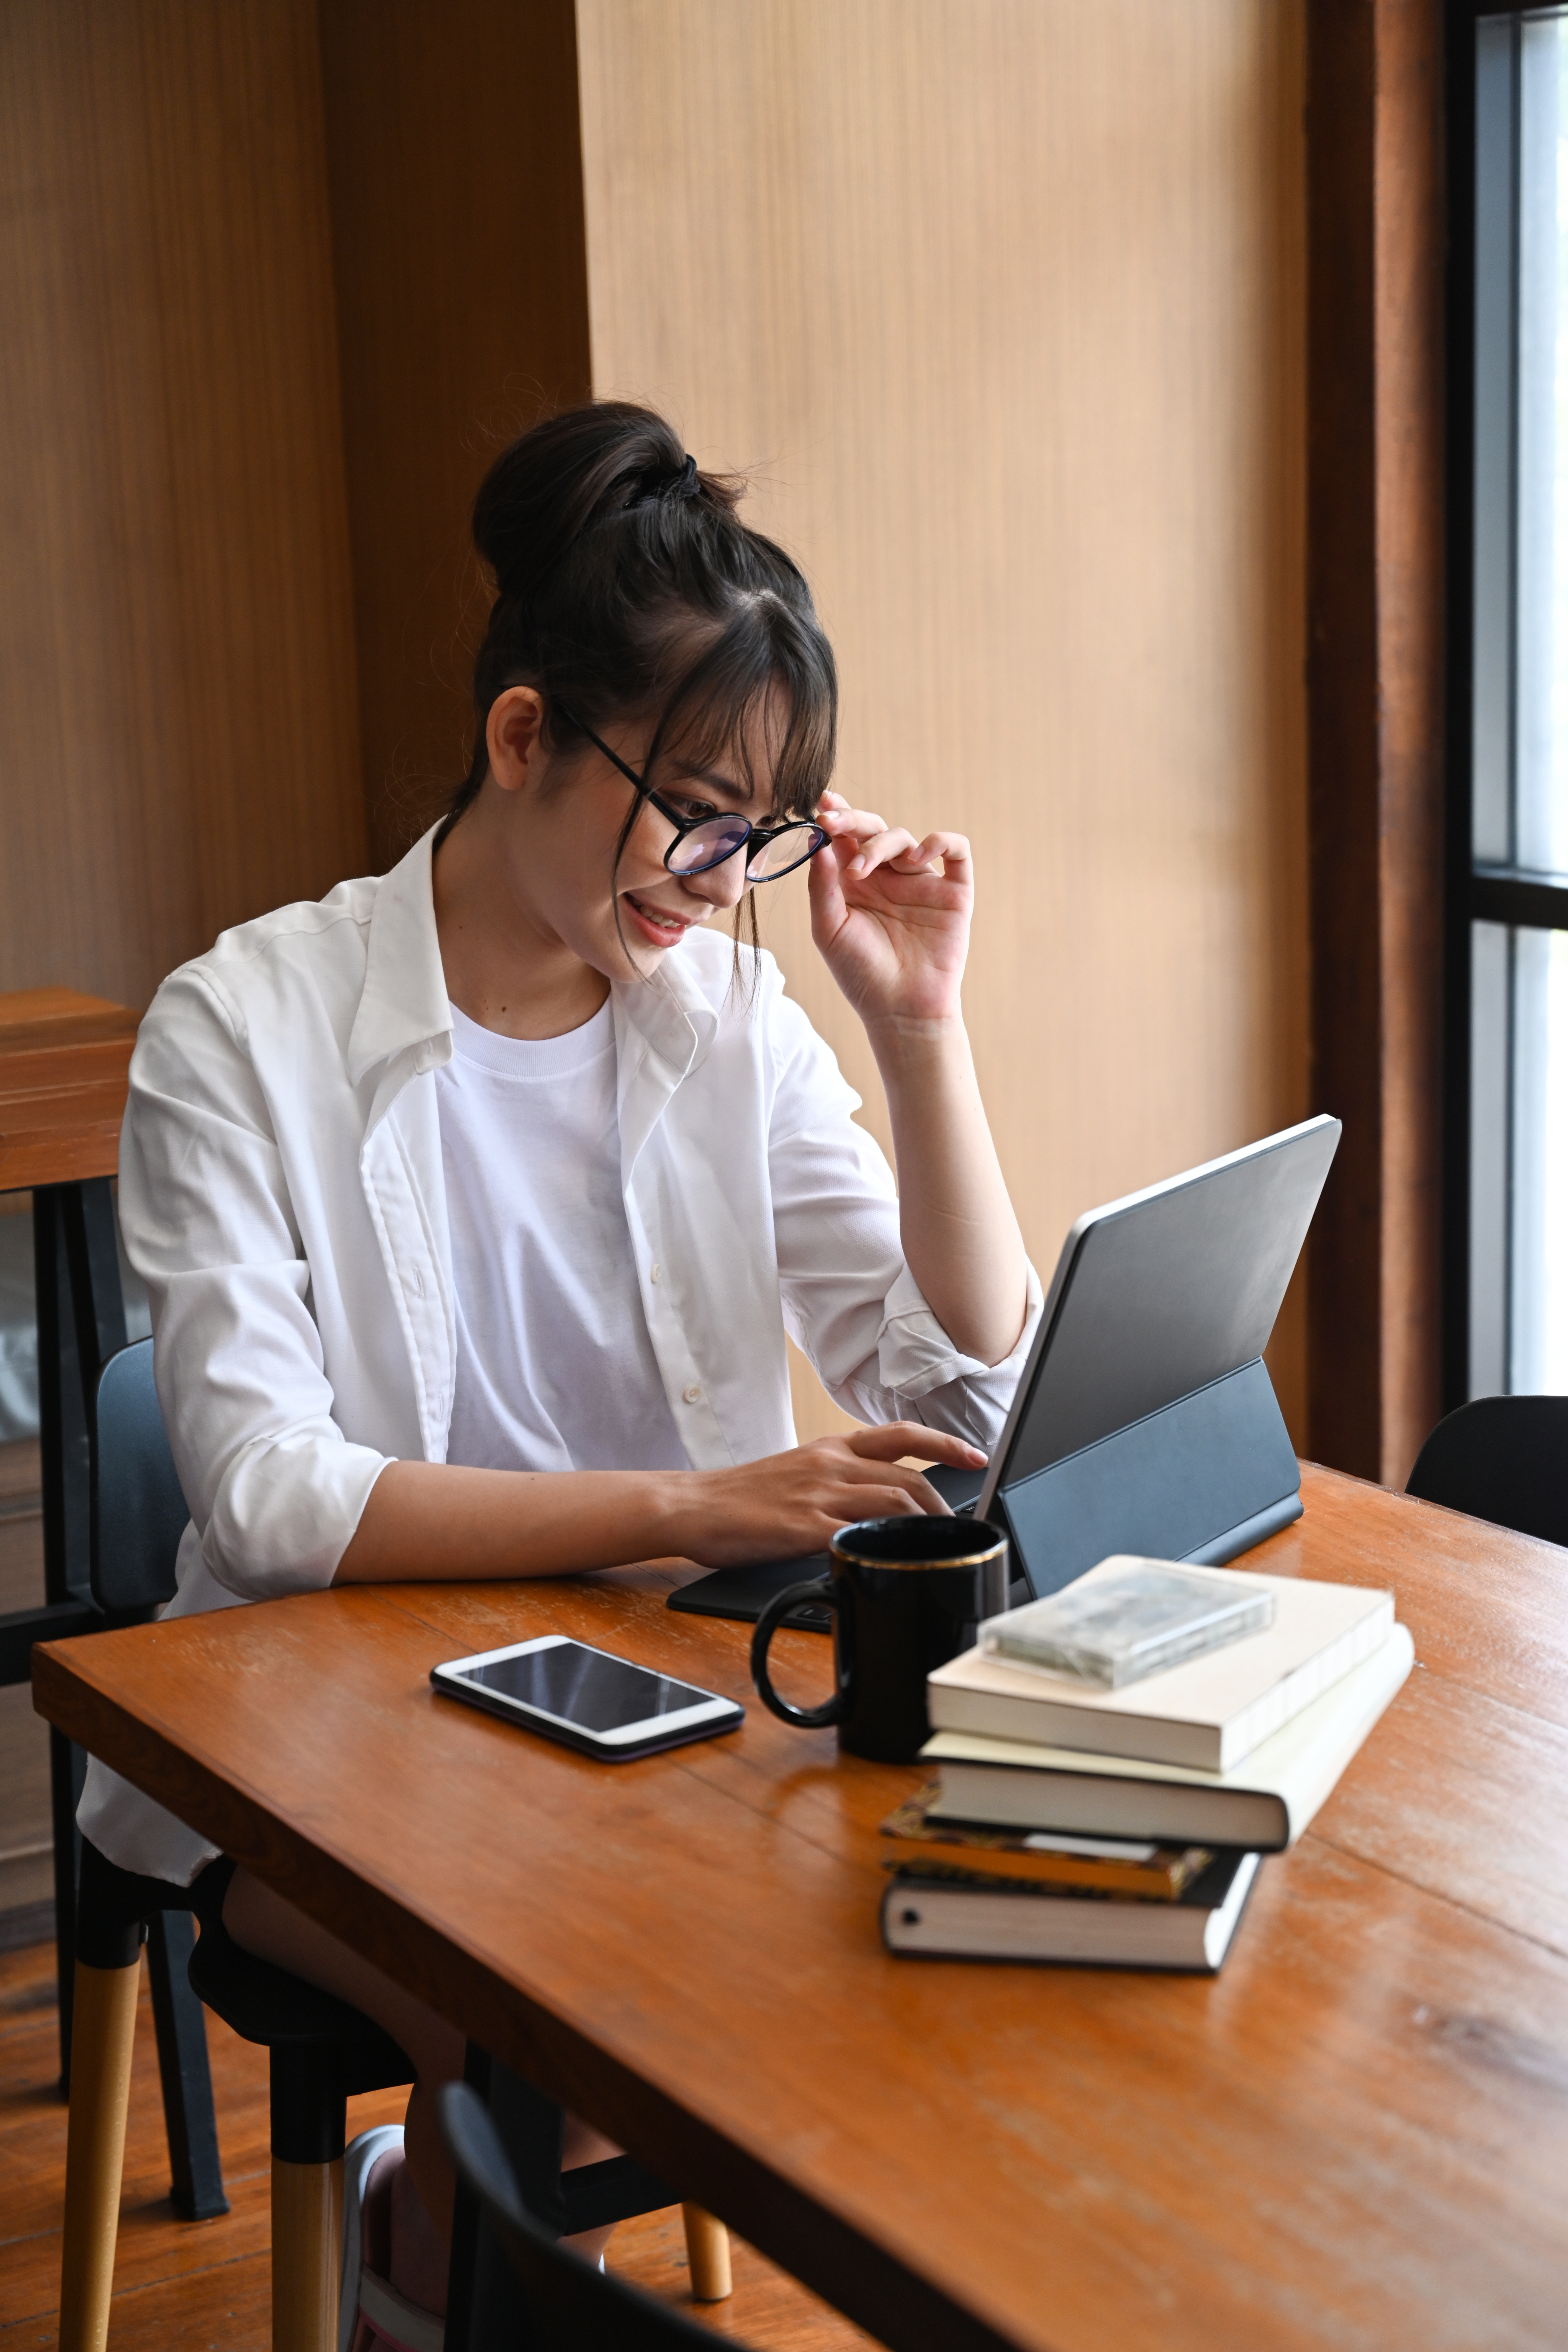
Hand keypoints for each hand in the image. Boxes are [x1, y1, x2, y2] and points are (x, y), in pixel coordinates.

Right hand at [679, 1423, 986, 1566]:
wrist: (691, 1505)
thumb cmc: (739, 1495)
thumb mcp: (796, 1473)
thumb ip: (835, 1480)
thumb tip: (868, 1501)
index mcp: (830, 1449)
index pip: (900, 1436)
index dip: (944, 1442)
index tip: (975, 1455)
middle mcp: (830, 1465)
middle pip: (907, 1477)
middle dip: (942, 1502)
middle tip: (957, 1524)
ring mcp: (818, 1495)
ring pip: (892, 1503)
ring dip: (921, 1525)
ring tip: (934, 1546)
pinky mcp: (802, 1527)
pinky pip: (854, 1535)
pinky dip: (879, 1548)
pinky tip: (888, 1561)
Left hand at [808, 790, 972, 1028]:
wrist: (900, 1009)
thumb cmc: (861, 974)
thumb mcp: (828, 930)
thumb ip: (821, 886)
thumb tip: (817, 843)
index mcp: (856, 884)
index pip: (846, 839)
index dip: (837, 816)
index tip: (821, 806)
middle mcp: (888, 878)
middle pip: (874, 829)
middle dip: (852, 820)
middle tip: (831, 822)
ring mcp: (921, 883)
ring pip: (906, 838)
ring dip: (881, 843)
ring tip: (861, 869)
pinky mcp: (953, 892)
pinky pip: (956, 851)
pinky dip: (939, 842)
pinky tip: (916, 857)